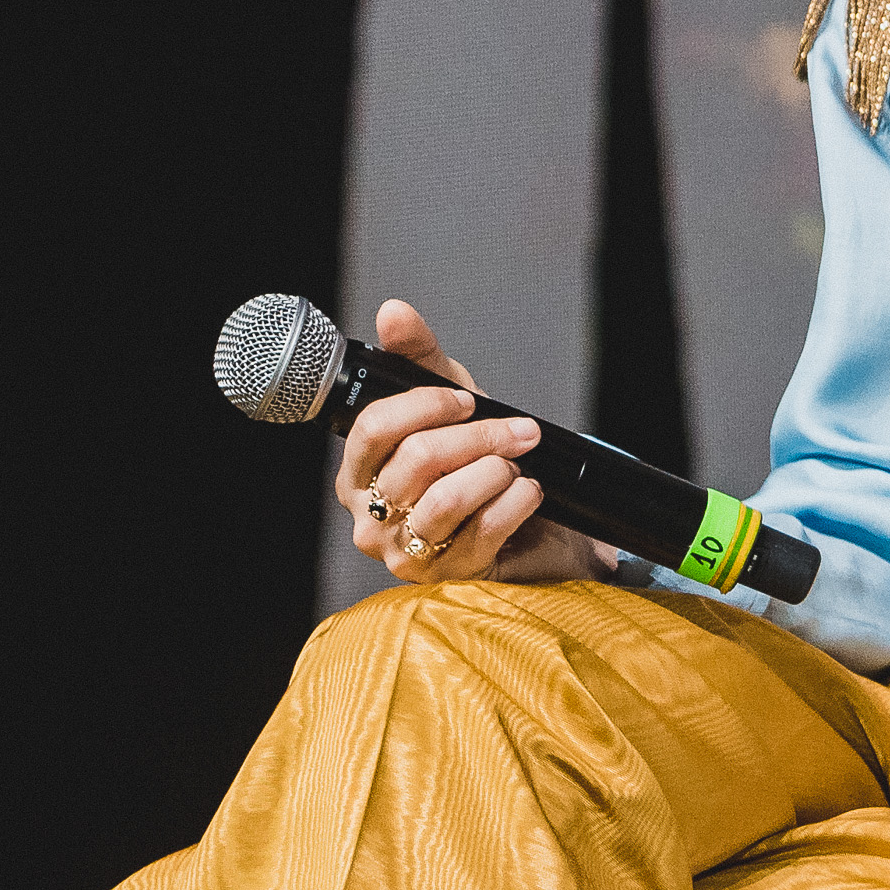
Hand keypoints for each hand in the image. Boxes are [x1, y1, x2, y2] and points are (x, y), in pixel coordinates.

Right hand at [334, 300, 613, 588]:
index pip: (373, 428)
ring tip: (518, 466)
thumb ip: (419, 358)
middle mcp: (370, 518)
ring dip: (496, 471)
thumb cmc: (477, 461)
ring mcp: (405, 553)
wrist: (531, 524)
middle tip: (520, 430)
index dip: (426, 405)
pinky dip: (516, 503)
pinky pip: (482, 531)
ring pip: (445, 500)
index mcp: (359, 473)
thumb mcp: (451, 403)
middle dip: (479, 436)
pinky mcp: (447, 577)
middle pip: (416, 460)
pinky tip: (529, 493)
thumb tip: (393, 312)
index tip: (466, 400)